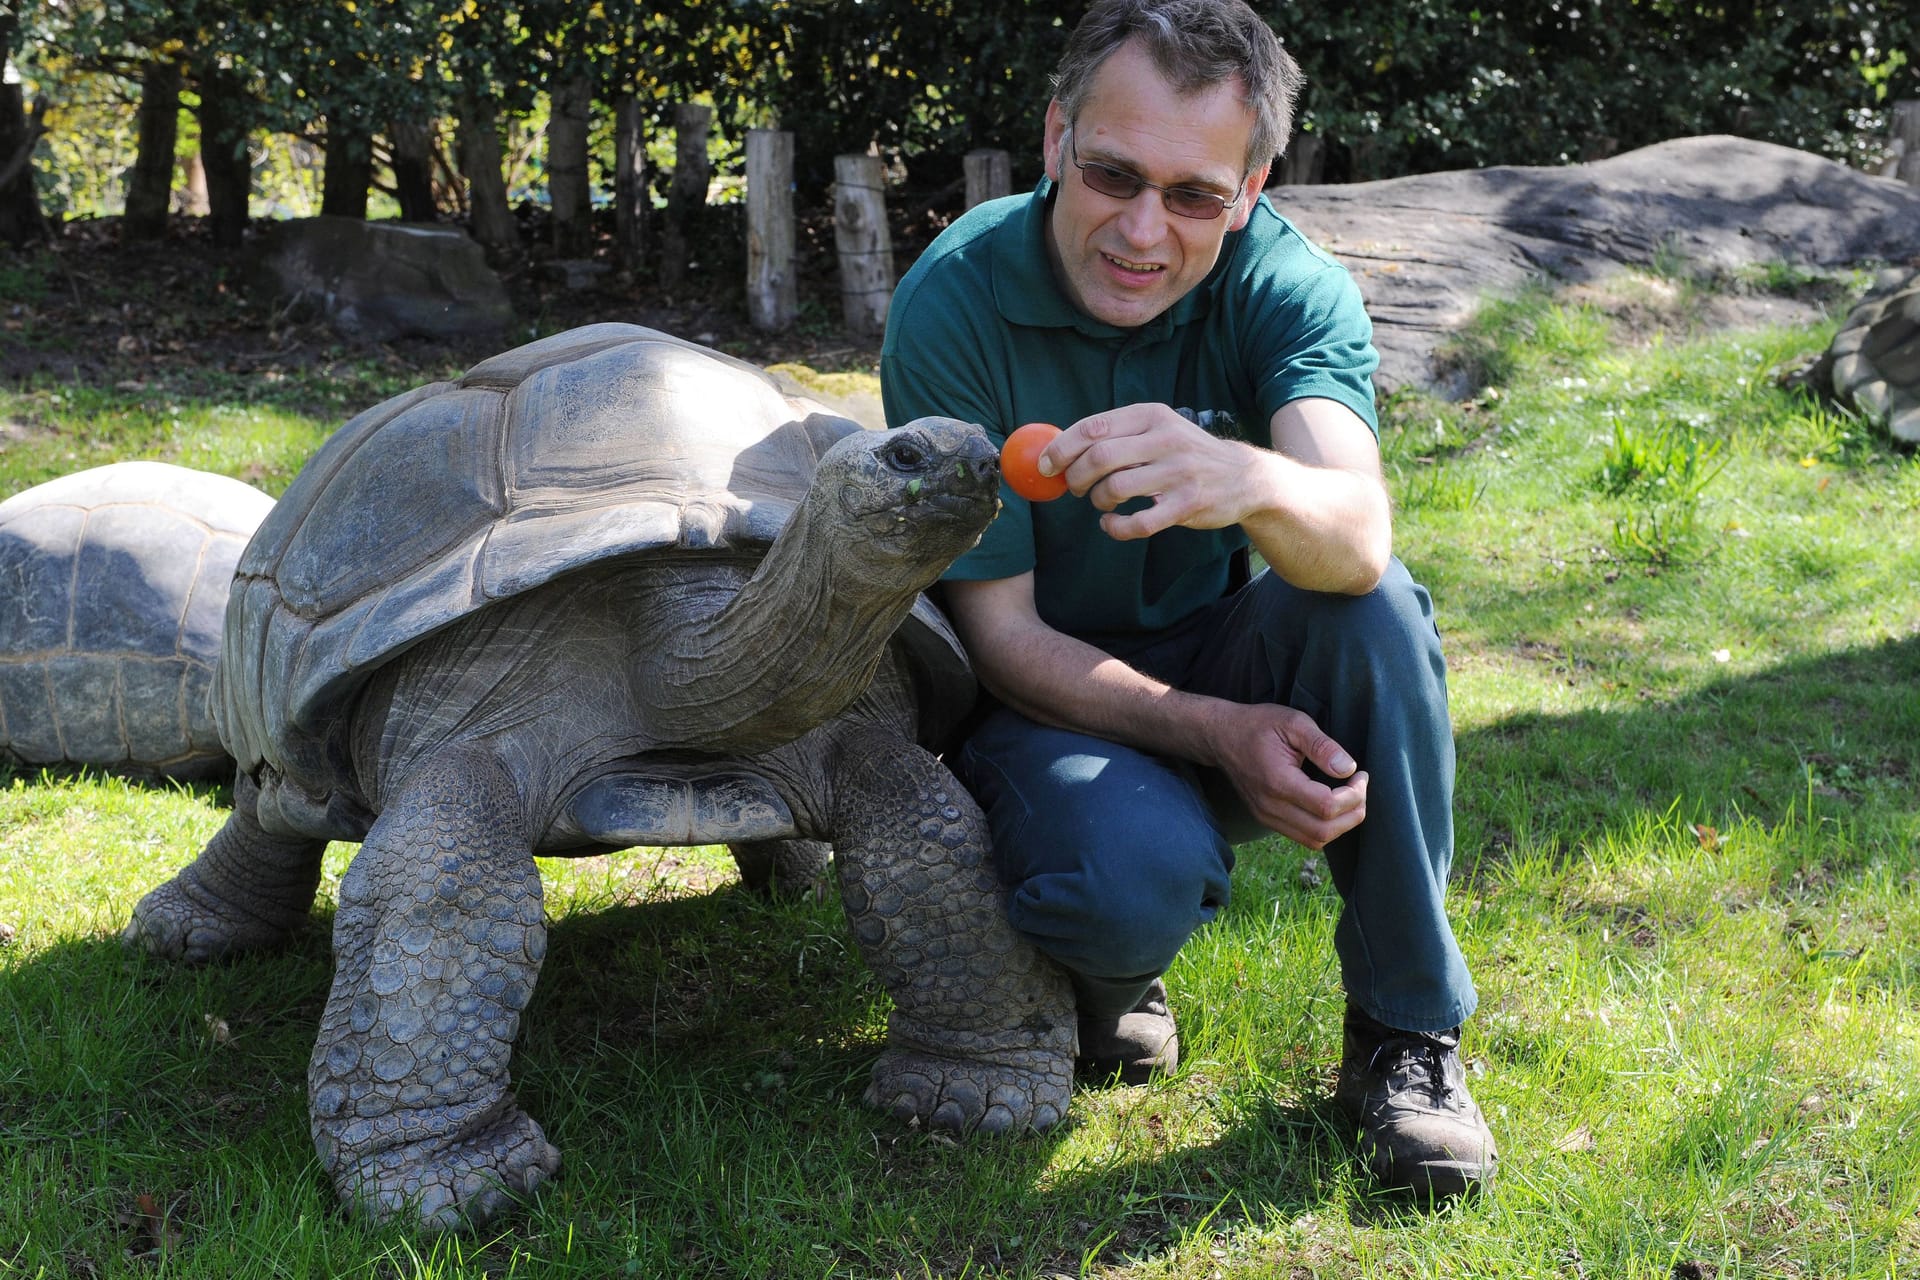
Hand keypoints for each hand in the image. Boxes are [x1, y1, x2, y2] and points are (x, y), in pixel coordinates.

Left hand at [1042, 404, 1263, 540]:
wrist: (1243, 477)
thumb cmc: (1187, 453)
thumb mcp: (1159, 429)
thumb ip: (1118, 434)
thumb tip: (1060, 447)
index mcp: (1152, 415)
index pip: (1094, 427)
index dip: (1062, 448)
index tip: (1046, 465)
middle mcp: (1166, 439)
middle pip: (1099, 457)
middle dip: (1075, 476)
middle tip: (1074, 487)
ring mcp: (1178, 473)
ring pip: (1114, 488)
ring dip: (1096, 500)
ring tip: (1100, 502)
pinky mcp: (1186, 505)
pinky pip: (1137, 522)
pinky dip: (1115, 527)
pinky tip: (1112, 523)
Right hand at [1205, 702, 1366, 848]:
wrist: (1222, 737)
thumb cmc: (1259, 725)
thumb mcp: (1293, 723)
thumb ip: (1322, 746)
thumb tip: (1348, 769)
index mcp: (1278, 782)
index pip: (1326, 806)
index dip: (1353, 795)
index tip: (1360, 775)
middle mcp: (1270, 806)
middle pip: (1323, 831)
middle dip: (1353, 814)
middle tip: (1360, 789)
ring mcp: (1267, 816)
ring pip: (1315, 840)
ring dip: (1341, 825)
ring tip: (1350, 798)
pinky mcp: (1267, 819)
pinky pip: (1303, 836)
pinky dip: (1325, 827)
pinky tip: (1332, 804)